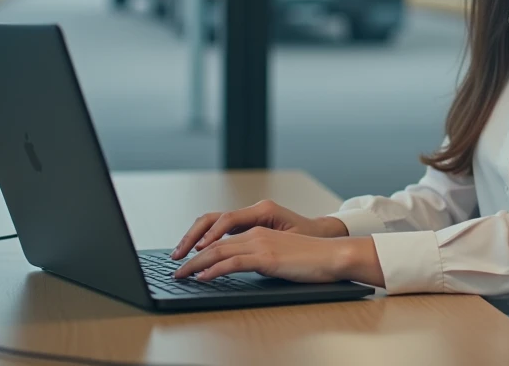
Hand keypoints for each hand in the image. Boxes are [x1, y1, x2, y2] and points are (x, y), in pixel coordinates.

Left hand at [171, 200, 347, 259]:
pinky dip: (213, 269)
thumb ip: (262, 257)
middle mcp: (257, 233)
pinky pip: (233, 262)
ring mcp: (261, 244)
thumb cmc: (312, 259)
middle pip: (214, 241)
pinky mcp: (267, 258)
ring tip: (181, 275)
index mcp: (260, 231)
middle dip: (191, 255)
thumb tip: (246, 267)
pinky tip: (202, 277)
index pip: (222, 236)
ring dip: (195, 264)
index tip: (186, 259)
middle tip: (175, 269)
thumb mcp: (282, 255)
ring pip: (219, 250)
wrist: (333, 255)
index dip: (201, 247)